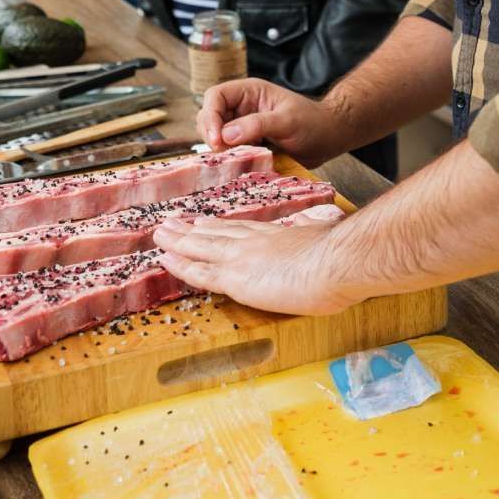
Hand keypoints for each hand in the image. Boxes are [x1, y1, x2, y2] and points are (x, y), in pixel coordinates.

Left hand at [154, 212, 358, 314]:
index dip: (218, 226)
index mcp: (276, 235)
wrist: (336, 262)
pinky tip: (166, 259)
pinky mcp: (236, 278)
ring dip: (178, 241)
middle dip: (190, 230)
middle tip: (170, 224)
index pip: (240, 230)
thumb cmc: (339, 254)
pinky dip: (181, 265)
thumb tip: (315, 220)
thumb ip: (314, 228)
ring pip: (201, 248)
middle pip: (215, 234)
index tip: (203, 221)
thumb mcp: (325, 232)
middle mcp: (254, 243)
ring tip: (159, 234)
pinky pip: (201, 272)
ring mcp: (242, 259)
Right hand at [195, 78, 353, 167]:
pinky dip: (228, 160)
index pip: (216, 97)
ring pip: (216, 137)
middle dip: (211, 135)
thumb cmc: (313, 122)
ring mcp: (243, 127)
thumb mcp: (287, 121)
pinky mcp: (247, 145)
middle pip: (209, 117)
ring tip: (233, 161)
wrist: (329, 138)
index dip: (211, 116)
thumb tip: (226, 135)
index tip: (217, 140)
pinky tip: (237, 168)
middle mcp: (241, 108)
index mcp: (249, 92)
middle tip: (223, 155)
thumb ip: (257, 124)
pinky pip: (228, 152)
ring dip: (219, 150)